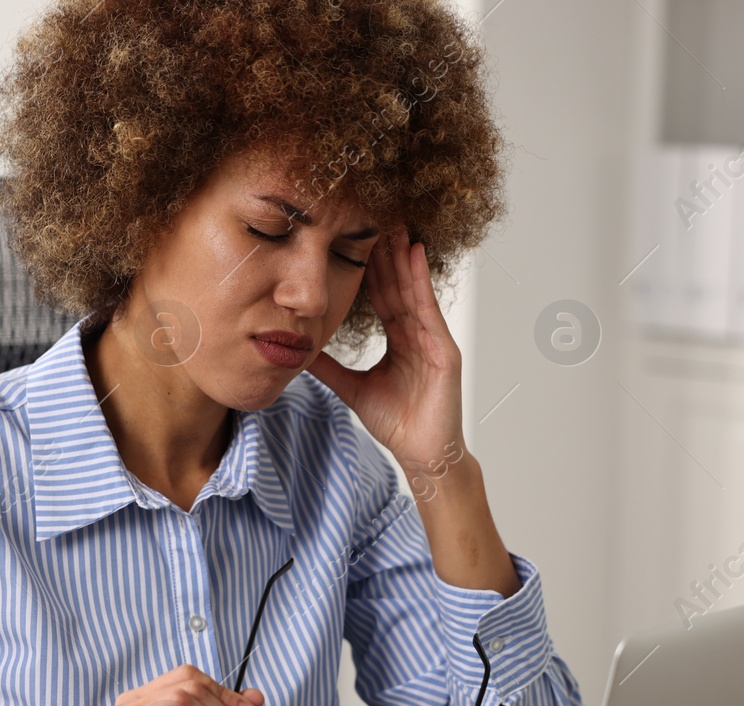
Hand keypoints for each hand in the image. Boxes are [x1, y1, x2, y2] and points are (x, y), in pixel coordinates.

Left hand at [308, 229, 465, 473]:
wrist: (421, 454)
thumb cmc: (397, 423)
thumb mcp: (352, 387)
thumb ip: (329, 367)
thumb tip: (298, 350)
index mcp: (398, 339)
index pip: (381, 294)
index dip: (369, 267)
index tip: (353, 237)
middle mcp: (416, 333)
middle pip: (397, 284)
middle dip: (386, 251)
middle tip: (372, 213)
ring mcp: (432, 338)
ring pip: (412, 288)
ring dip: (402, 254)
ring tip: (392, 221)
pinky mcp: (444, 348)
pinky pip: (429, 307)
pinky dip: (421, 279)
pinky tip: (414, 253)